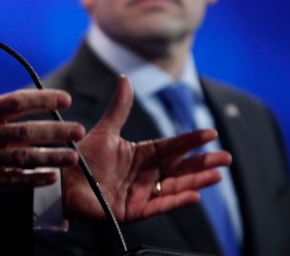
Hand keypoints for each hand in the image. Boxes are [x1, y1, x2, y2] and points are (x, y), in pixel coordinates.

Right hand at [0, 49, 84, 198]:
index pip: (16, 101)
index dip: (43, 98)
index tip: (65, 98)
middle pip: (25, 131)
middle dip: (55, 130)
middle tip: (79, 129)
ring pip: (21, 158)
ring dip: (49, 156)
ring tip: (72, 156)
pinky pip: (10, 181)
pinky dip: (32, 179)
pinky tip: (50, 177)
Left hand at [62, 75, 231, 221]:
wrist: (63, 181)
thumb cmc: (83, 157)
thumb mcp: (105, 131)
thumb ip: (119, 108)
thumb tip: (125, 78)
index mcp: (141, 154)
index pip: (172, 146)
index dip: (190, 140)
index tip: (210, 132)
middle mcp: (145, 174)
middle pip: (180, 168)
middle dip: (203, 162)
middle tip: (226, 157)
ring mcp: (141, 193)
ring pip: (175, 186)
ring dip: (197, 181)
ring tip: (217, 174)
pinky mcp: (134, 211)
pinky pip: (160, 205)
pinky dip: (177, 200)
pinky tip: (194, 195)